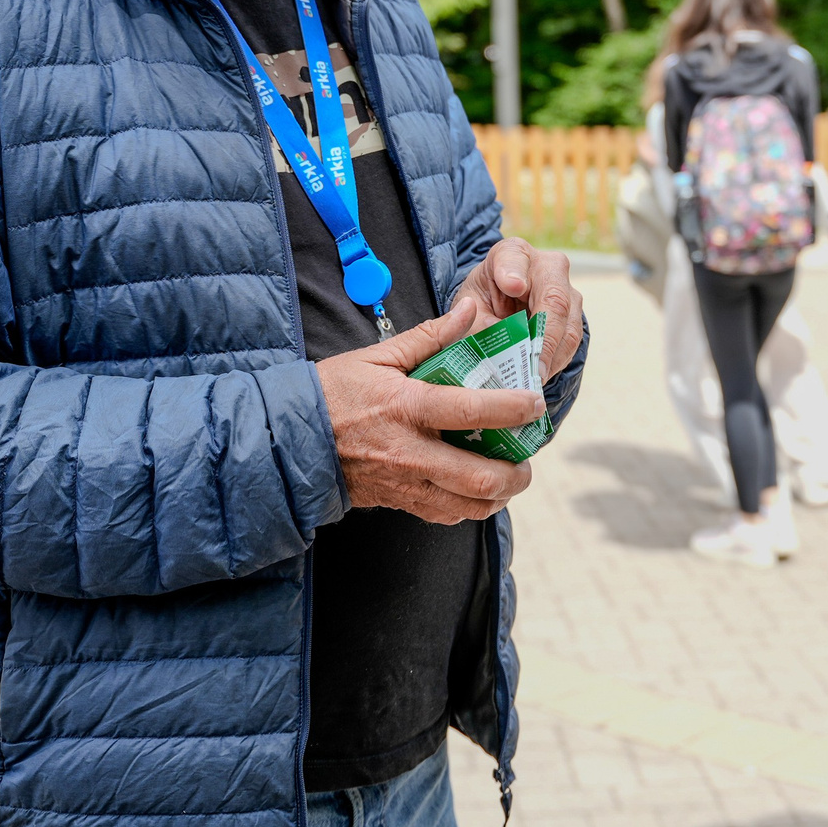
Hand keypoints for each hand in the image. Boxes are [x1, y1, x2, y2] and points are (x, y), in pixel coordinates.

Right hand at [317, 298, 542, 523]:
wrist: (292, 439)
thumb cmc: (336, 392)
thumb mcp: (380, 356)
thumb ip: (430, 336)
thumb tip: (470, 310)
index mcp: (406, 407)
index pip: (470, 411)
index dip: (511, 409)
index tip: (535, 403)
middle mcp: (410, 452)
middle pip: (479, 476)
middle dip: (516, 472)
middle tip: (528, 456)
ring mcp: (405, 483)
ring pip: (468, 505)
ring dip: (499, 495)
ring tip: (510, 477)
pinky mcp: (400, 502)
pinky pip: (447, 515)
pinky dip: (471, 506)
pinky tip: (478, 490)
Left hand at [452, 235, 586, 379]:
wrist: (499, 303)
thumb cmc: (481, 303)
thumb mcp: (468, 310)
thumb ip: (477, 324)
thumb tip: (498, 347)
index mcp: (512, 254)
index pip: (515, 260)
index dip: (515, 273)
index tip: (513, 286)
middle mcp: (546, 266)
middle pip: (555, 299)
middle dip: (545, 337)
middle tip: (533, 367)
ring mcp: (567, 290)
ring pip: (569, 325)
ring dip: (552, 356)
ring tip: (534, 380)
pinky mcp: (575, 315)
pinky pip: (571, 342)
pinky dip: (555, 361)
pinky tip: (538, 376)